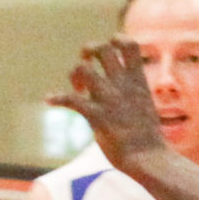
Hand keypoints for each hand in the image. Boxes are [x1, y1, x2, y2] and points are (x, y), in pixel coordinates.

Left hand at [50, 36, 167, 172]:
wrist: (149, 159)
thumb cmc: (147, 139)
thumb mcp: (144, 106)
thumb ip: (130, 93)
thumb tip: (117, 91)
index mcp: (137, 81)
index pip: (129, 45)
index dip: (116, 40)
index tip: (111, 50)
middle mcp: (122, 85)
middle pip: (103, 49)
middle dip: (90, 50)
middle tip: (87, 64)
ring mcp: (109, 99)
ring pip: (84, 68)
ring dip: (75, 74)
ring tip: (78, 88)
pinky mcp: (97, 116)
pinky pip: (71, 100)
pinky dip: (57, 98)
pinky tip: (49, 100)